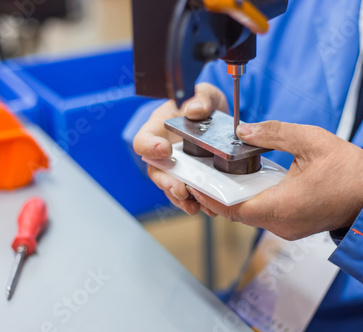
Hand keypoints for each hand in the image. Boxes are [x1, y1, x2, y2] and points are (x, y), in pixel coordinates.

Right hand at [133, 83, 228, 215]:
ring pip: (171, 187)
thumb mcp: (204, 93)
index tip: (165, 151)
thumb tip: (194, 110)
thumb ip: (200, 98)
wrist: (219, 118)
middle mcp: (164, 152)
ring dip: (180, 199)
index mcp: (159, 128)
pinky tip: (206, 208)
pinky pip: (189, 194)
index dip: (150, 148)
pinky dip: (196, 202)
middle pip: (156, 172)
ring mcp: (177, 167)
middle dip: (167, 183)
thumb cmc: (203, 103)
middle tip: (180, 189)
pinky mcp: (191, 178)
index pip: (143, 141)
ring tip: (193, 206)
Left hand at [187, 121, 362, 239]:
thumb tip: (244, 131)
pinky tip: (247, 182)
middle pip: (236, 213)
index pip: (231, 208)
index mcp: (281, 205)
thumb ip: (273, 133)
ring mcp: (286, 229)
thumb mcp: (311, 140)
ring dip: (234, 198)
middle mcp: (280, 224)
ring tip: (219, 176)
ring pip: (249, 215)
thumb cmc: (349, 170)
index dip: (209, 196)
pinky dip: (250, 201)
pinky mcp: (293, 226)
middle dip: (217, 196)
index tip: (194, 183)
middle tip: (202, 175)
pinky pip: (263, 215)